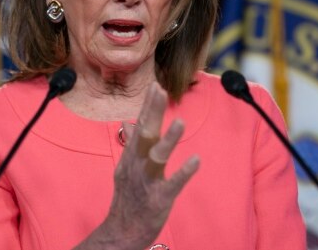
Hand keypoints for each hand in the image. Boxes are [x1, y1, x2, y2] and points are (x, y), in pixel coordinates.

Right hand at [76, 82, 199, 249]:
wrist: (121, 232)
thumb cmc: (128, 198)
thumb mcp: (125, 167)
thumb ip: (131, 143)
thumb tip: (128, 121)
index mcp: (131, 157)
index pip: (140, 126)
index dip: (147, 106)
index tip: (155, 85)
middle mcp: (136, 165)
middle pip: (145, 134)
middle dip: (153, 112)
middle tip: (160, 91)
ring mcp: (147, 182)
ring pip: (157, 157)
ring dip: (168, 140)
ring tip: (180, 122)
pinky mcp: (158, 199)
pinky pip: (173, 184)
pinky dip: (184, 172)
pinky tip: (196, 161)